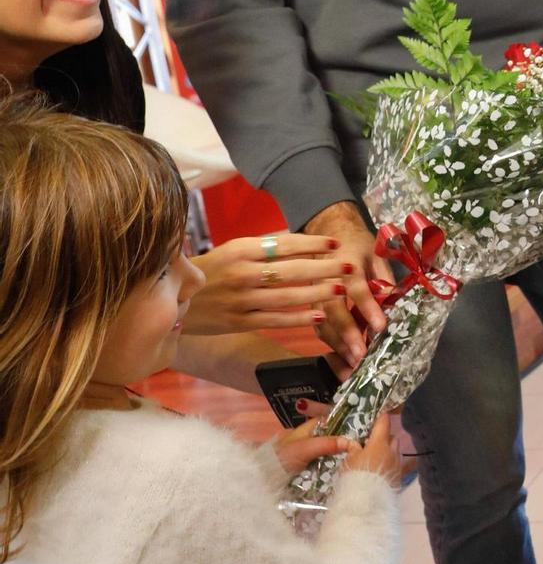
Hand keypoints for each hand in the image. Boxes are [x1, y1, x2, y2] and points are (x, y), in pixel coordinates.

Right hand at [184, 232, 350, 333]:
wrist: (171, 299)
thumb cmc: (209, 271)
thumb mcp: (232, 250)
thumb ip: (263, 247)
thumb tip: (300, 242)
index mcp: (241, 250)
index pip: (284, 243)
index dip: (313, 243)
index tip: (335, 242)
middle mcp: (243, 273)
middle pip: (292, 270)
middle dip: (325, 268)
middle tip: (349, 265)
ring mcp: (242, 299)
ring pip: (288, 296)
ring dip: (318, 293)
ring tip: (342, 290)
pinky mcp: (240, 322)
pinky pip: (276, 320)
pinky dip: (299, 318)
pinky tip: (320, 315)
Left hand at [270, 418, 352, 478]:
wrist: (264, 479)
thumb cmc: (283, 458)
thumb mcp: (305, 448)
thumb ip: (325, 444)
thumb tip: (350, 442)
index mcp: (305, 430)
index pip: (327, 420)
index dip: (341, 422)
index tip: (359, 428)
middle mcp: (306, 441)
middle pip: (329, 439)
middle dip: (342, 443)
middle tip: (361, 448)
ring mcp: (306, 457)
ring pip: (326, 454)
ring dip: (337, 458)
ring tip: (356, 461)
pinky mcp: (305, 472)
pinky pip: (322, 468)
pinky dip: (330, 470)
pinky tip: (341, 473)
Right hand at [303, 202, 388, 369]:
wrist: (330, 229)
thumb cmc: (358, 244)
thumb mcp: (376, 255)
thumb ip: (384, 279)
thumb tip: (393, 305)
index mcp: (347, 263)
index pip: (357, 288)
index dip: (368, 308)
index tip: (380, 327)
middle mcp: (327, 279)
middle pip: (334, 309)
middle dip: (347, 333)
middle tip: (361, 355)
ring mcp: (315, 291)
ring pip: (322, 321)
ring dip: (337, 343)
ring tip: (352, 362)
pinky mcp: (310, 301)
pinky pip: (317, 324)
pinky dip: (329, 342)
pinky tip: (341, 355)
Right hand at [343, 412, 404, 486]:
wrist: (367, 500)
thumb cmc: (356, 475)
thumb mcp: (349, 460)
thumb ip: (353, 449)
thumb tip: (354, 443)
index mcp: (379, 443)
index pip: (384, 423)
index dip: (382, 418)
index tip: (381, 414)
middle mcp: (392, 451)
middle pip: (392, 438)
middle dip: (385, 438)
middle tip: (374, 442)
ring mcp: (398, 464)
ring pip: (396, 452)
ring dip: (389, 451)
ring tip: (377, 458)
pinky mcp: (400, 476)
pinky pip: (397, 465)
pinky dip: (390, 464)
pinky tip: (382, 470)